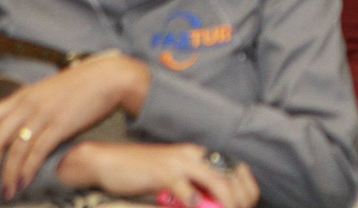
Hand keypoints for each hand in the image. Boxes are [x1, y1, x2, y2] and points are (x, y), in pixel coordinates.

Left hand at [0, 53, 149, 198]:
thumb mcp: (46, 90)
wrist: (108, 77)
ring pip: (15, 150)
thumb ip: (29, 105)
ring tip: (6, 191)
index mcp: (22, 95)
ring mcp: (43, 115)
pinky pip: (37, 152)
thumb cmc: (80, 84)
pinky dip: (28, 170)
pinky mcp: (60, 126)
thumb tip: (15, 124)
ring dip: (8, 174)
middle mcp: (28, 105)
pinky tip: (25, 181)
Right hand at [58, 141, 259, 207]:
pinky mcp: (164, 173)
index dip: (247, 190)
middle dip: (240, 200)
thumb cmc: (142, 173)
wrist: (110, 161)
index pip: (236, 168)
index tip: (246, 205)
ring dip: (226, 203)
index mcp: (199, 155)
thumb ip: (193, 189)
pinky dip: (195, 203)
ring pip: (216, 182)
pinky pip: (186, 190)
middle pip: (231, 177)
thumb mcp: (174, 178)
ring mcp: (180, 163)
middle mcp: (195, 155)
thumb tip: (208, 204)